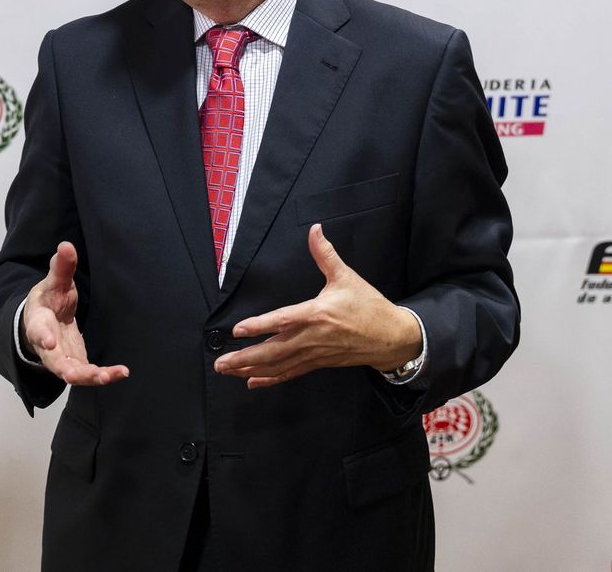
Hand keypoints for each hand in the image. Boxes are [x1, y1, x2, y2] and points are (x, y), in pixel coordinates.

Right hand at [21, 241, 129, 386]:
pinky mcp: (77, 363)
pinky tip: (122, 372)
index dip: (42, 336)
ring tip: (109, 376)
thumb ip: (61, 267)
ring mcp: (62, 358)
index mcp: (39, 322)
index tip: (48, 342)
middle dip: (66, 369)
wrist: (44, 321)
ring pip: (73, 373)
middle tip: (76, 376)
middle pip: (54, 362)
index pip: (38, 330)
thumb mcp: (53, 282)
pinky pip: (89, 373)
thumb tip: (66, 245)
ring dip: (89, 377)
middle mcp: (48, 347)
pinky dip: (104, 375)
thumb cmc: (48, 300)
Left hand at [214, 224, 422, 389]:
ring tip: (228, 370)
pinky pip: (290, 373)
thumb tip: (314, 230)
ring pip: (278, 365)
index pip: (282, 321)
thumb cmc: (368, 306)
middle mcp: (312, 337)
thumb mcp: (347, 277)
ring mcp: (314, 353)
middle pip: (273, 351)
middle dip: (244, 357)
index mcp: (316, 314)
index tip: (238, 330)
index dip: (259, 326)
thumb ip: (325, 254)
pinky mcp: (317, 363)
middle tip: (220, 362)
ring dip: (251, 369)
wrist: (391, 337)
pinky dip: (270, 379)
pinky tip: (252, 381)